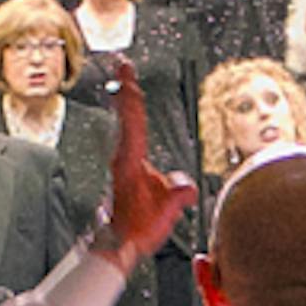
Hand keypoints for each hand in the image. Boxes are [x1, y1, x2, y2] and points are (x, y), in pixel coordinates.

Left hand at [93, 61, 198, 269]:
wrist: (119, 241)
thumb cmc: (138, 227)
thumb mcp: (163, 213)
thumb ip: (175, 197)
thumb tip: (186, 186)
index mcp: (129, 160)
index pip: (132, 121)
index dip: (131, 98)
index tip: (129, 76)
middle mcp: (122, 155)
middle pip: (125, 114)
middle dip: (125, 87)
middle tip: (123, 63)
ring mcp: (122, 159)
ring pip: (124, 121)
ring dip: (126, 99)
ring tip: (127, 77)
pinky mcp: (126, 164)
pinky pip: (128, 131)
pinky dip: (129, 115)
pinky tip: (133, 110)